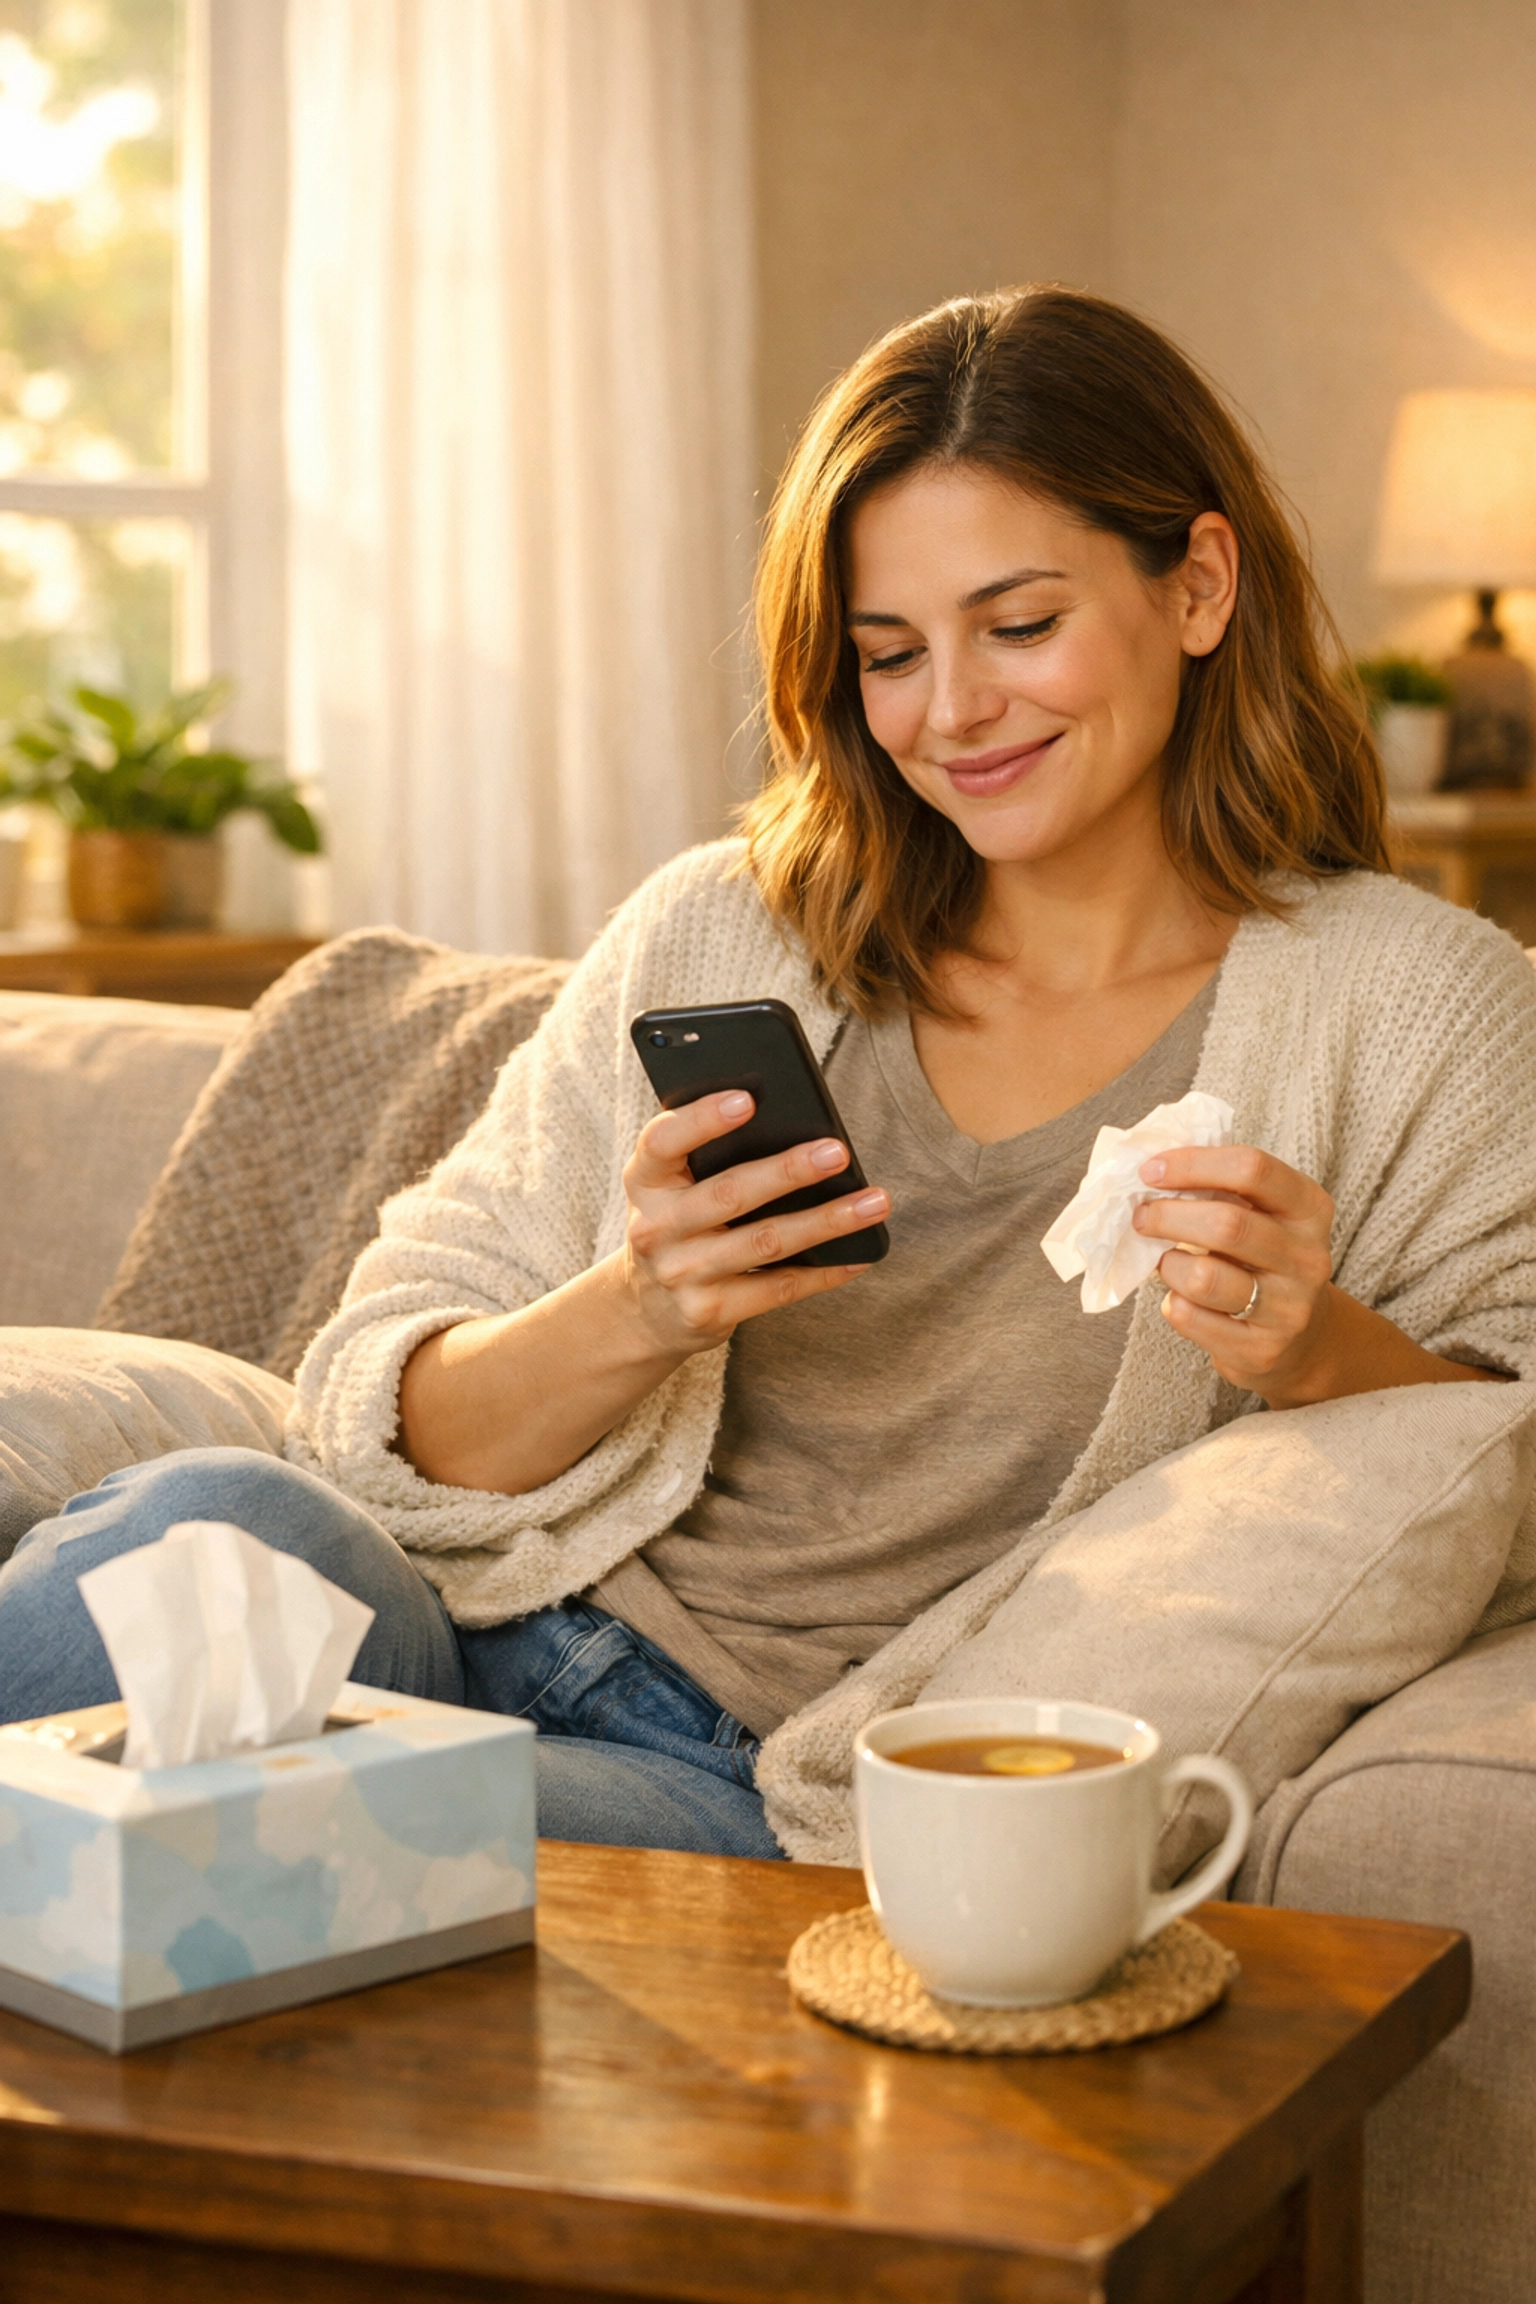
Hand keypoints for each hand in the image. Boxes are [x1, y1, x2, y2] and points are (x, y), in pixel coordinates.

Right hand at [620, 1091, 888, 1358]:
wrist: (646, 1309)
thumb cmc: (678, 1224)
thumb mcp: (671, 1186)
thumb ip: (707, 1156)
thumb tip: (797, 1129)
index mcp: (645, 1180)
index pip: (663, 1141)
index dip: (702, 1119)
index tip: (748, 1100)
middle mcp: (655, 1227)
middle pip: (730, 1193)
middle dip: (788, 1171)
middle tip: (838, 1152)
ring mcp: (682, 1273)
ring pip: (765, 1242)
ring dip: (826, 1221)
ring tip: (874, 1201)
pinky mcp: (709, 1312)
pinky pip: (778, 1289)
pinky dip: (824, 1272)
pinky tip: (859, 1256)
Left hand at [1131, 1145, 1336, 1405]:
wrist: (1302, 1340)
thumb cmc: (1263, 1262)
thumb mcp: (1262, 1217)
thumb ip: (1220, 1191)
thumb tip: (1149, 1173)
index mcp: (1309, 1209)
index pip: (1252, 1169)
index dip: (1192, 1164)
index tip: (1149, 1171)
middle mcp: (1307, 1257)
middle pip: (1227, 1224)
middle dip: (1168, 1216)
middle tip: (1140, 1216)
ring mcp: (1288, 1308)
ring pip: (1204, 1278)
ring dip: (1168, 1265)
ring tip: (1163, 1262)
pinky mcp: (1262, 1350)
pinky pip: (1192, 1318)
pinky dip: (1173, 1304)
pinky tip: (1181, 1299)